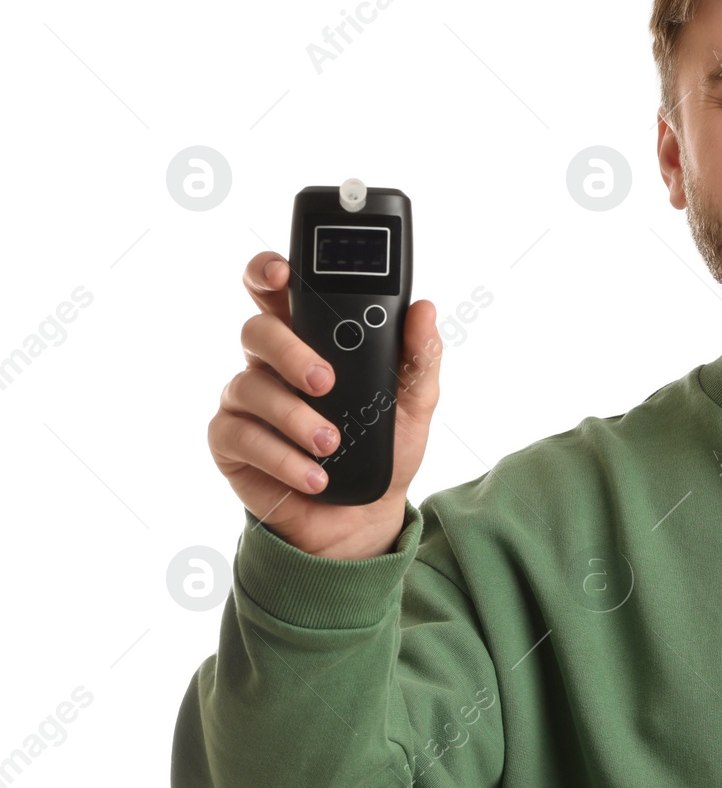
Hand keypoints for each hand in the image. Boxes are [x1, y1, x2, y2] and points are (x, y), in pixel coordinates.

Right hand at [207, 251, 441, 558]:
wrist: (363, 516)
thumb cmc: (382, 447)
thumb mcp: (414, 402)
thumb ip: (419, 355)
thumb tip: (424, 309)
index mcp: (311, 339)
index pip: (277, 290)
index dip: (269, 271)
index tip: (283, 272)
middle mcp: (271, 362)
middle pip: (258, 330)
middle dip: (290, 352)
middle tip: (326, 381)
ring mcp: (246, 400)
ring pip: (249, 385)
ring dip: (294, 417)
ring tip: (332, 444)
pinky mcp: (230, 441)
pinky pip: (241, 437)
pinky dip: (282, 457)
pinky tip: (313, 475)